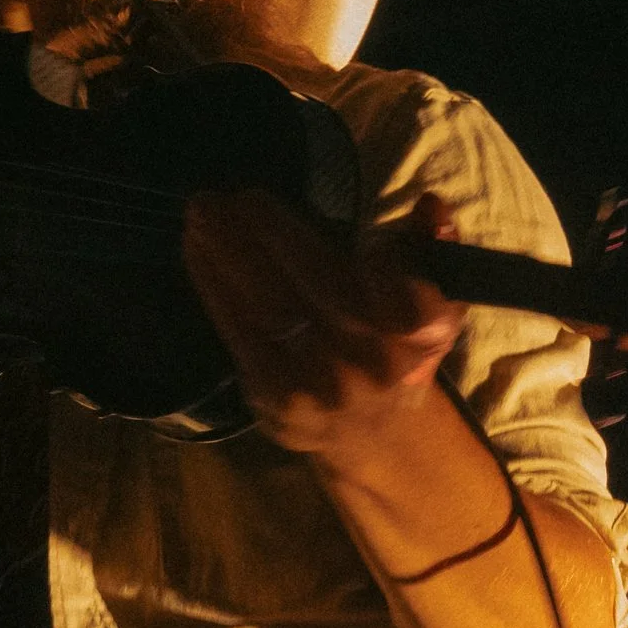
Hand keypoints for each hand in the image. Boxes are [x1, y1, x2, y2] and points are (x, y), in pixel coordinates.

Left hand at [181, 190, 463, 459]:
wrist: (369, 434)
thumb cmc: (396, 348)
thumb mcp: (432, 304)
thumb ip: (430, 250)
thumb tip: (430, 205)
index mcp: (420, 334)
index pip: (394, 285)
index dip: (363, 253)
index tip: (308, 211)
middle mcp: (372, 363)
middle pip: (317, 285)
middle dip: (269, 233)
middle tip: (229, 193)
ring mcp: (320, 385)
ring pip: (270, 305)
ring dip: (227, 253)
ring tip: (200, 211)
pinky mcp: (275, 397)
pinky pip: (239, 331)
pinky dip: (213, 285)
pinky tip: (195, 249)